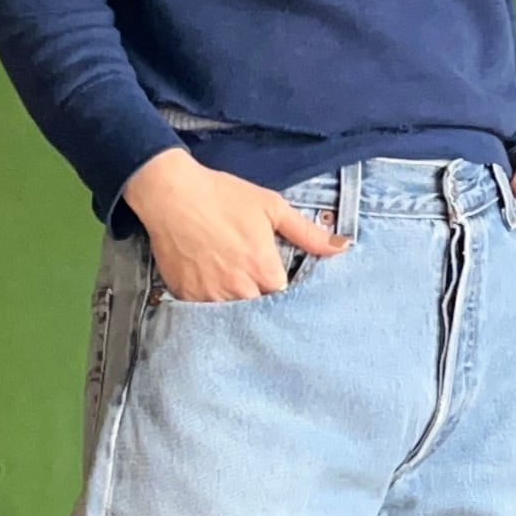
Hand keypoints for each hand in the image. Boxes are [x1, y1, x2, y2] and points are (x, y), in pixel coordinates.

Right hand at [124, 149, 347, 303]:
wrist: (172, 196)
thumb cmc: (223, 197)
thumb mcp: (271, 207)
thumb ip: (308, 233)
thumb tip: (343, 247)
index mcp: (263, 267)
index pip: (284, 299)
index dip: (283, 294)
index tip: (280, 287)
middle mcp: (239, 288)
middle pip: (260, 314)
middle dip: (262, 306)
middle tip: (259, 295)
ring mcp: (211, 296)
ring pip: (233, 319)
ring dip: (238, 311)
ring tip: (237, 297)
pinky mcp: (188, 297)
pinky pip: (205, 316)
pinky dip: (212, 310)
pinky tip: (214, 295)